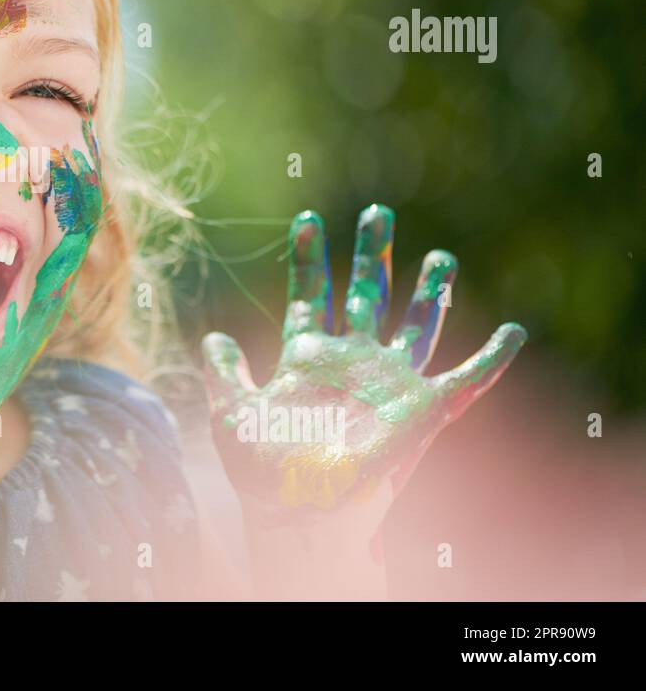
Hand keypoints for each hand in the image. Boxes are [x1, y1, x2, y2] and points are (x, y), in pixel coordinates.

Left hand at [202, 204, 525, 518]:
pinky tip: (513, 332)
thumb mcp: (233, 416)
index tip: (308, 219)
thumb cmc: (264, 474)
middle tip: (376, 211)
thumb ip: (225, 373)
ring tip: (441, 257)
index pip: (311, 295)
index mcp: (308, 358)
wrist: (302, 516)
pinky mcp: (423, 411)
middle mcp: (353, 363)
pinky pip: (466, 379)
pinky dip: (491, 357)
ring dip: (429, 292)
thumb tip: (213, 337)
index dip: (309, 259)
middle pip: (366, 295)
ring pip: (416, 325)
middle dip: (372, 253)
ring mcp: (390, 384)